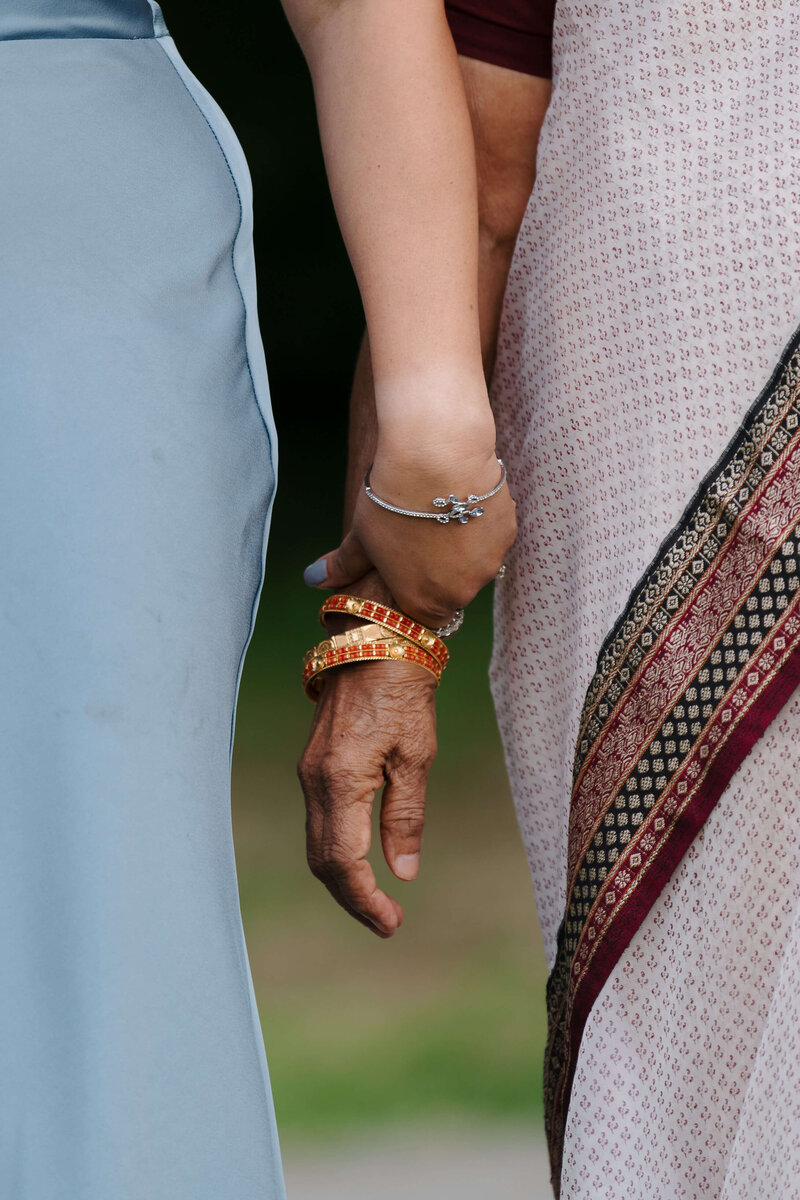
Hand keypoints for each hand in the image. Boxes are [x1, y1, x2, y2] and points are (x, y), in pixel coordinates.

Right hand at [298, 578, 437, 935]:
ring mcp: (309, 772)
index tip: (392, 923)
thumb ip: (406, 816)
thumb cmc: (404, 693)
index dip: (365, 901)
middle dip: (352, 898)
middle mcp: (315, 780)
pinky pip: (318, 822)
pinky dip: (336, 851)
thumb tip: (402, 872)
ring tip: (377, 901)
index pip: (343, 862)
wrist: (376, 640)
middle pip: (322, 861)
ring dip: (342, 879)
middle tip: (388, 922)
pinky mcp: (313, 764)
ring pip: (316, 844)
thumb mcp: (417, 756)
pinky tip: (361, 861)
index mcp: (342, 780)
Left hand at [305, 444, 516, 628]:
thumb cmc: (393, 502)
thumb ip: (343, 566)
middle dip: (438, 572)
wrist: (435, 458)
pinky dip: (478, 524)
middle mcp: (463, 591)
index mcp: (425, 602)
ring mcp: (489, 562)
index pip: (425, 617)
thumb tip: (313, 579)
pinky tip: (460, 499)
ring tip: (438, 514)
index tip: (406, 572)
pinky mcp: (506, 532)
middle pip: (452, 590)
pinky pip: (491, 536)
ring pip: (475, 563)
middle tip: (420, 538)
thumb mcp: (361, 537)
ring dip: (461, 548)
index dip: (414, 594)